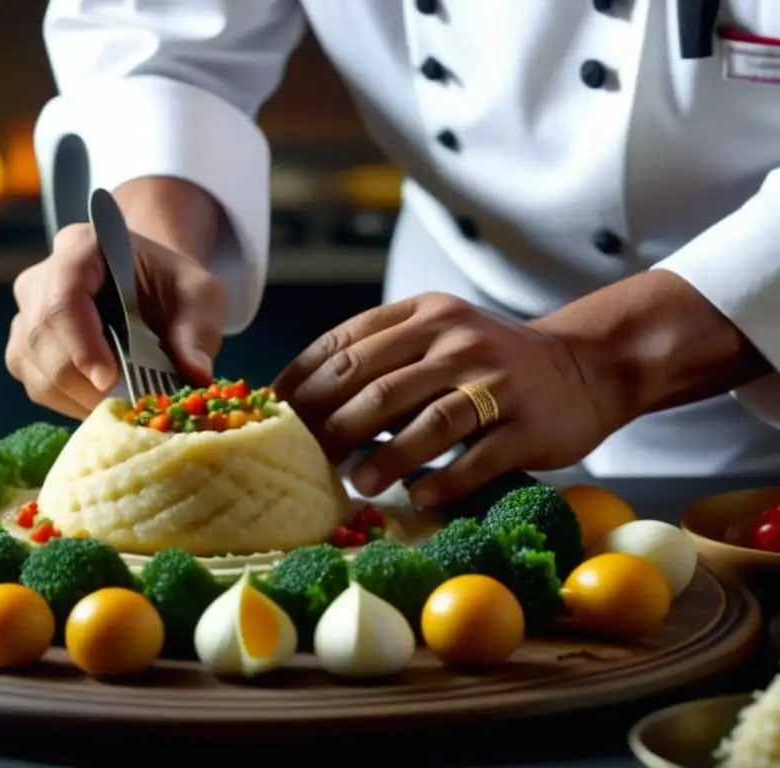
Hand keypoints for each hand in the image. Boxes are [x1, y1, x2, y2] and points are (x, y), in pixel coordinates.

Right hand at [5, 223, 225, 418]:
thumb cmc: (172, 287)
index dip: (81, 342)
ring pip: (33, 365)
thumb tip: (196, 374)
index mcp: (82, 247)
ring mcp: (26, 315)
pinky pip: (36, 384)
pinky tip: (105, 403)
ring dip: (77, 396)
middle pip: (41, 335)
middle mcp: (40, 278)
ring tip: (122, 403)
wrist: (151, 291)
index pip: (63, 293)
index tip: (110, 379)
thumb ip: (197, 331)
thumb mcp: (201, 297)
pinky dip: (70, 403)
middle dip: (82, 379)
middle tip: (127, 402)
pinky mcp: (25, 350)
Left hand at [273, 292, 613, 507]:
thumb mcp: (436, 335)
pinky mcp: (526, 425)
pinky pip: (476, 458)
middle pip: (377, 385)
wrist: (584, 365)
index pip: (345, 344)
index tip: (275, 416)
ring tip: (355, 484)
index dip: (303, 382)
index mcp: (423, 314)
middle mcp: (456, 340)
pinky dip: (442, 480)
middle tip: (305, 460)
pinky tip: (418, 498)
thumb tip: (304, 403)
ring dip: (384, 459)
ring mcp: (495, 381)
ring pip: (426, 422)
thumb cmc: (489, 360)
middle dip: (331, 426)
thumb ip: (381, 357)